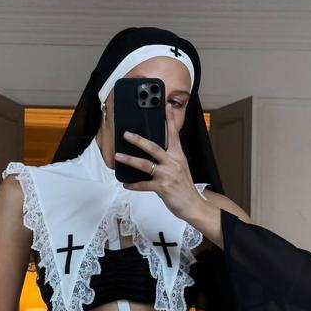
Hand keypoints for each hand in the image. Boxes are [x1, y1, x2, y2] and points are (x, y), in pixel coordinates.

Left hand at [114, 106, 202, 220]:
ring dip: (130, 160)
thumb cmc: (184, 187)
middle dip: (138, 139)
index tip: (166, 106)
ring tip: (118, 156)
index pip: (174, 134)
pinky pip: (143, 185)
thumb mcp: (180, 168)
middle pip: (154, 147)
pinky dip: (133, 185)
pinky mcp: (162, 187)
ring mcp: (167, 175)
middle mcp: (173, 163)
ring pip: (145, 164)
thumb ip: (169, 159)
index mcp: (179, 156)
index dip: (170, 119)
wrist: (193, 205)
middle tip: (126, 134)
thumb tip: (152, 153)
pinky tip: (126, 184)